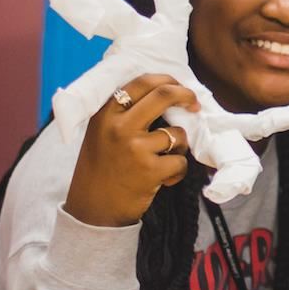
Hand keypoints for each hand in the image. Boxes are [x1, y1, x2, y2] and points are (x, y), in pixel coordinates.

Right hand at [64, 74, 196, 227]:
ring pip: (178, 133)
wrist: (94, 208)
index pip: (141, 83)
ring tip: (163, 161)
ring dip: (179, 147)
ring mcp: (135, 147)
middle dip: (186, 95)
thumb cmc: (102, 169)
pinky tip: (163, 179)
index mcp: (106, 114)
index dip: (167, 80)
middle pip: (164, 95)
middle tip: (195, 103)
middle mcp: (119, 126)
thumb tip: (164, 94)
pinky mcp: (150, 169)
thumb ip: (124, 114)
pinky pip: (181, 162)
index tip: (179, 86)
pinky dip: (177, 172)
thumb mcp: (101, 133)